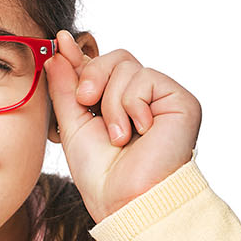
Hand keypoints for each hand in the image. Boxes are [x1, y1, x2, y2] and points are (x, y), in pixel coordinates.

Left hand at [44, 33, 199, 221]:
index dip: (80, 56)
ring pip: (126, 68)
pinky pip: (145, 79)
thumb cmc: (101, 172)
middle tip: (86, 104)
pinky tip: (139, 132)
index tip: (59, 40)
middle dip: (92, 76)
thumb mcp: (72, 124)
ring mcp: (164, 98)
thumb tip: (58, 52)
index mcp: (119, 102)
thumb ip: (66, 88)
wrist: (125, 200)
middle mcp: (144, 97)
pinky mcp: (181, 101)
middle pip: (115, 58)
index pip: (100, 66)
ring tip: (119, 135)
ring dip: (111, 103)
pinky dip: (131, 106)